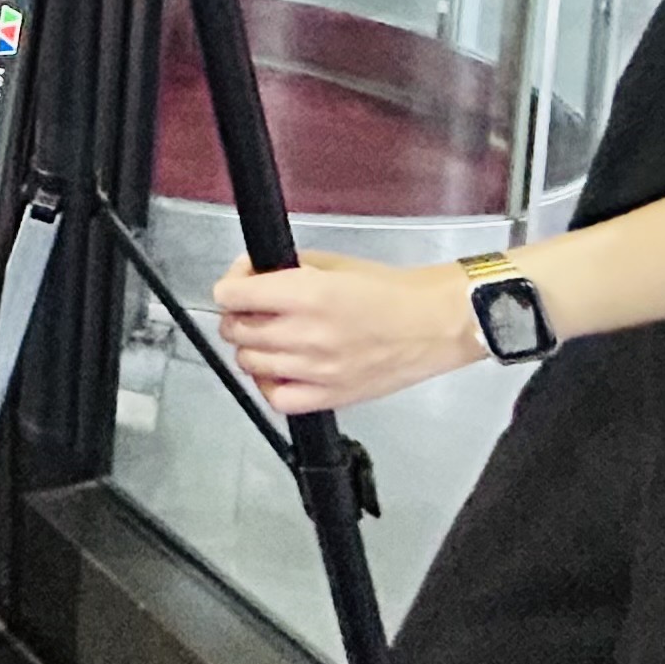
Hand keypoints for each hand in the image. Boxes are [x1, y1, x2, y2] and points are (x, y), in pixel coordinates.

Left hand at [209, 253, 483, 414]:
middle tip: (254, 310)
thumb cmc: (391, 291)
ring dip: (252, 349)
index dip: (230, 286)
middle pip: (235, 331)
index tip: (240, 284)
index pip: (231, 295)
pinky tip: (281, 370)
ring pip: (249, 364)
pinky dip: (270, 385)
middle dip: (238, 316)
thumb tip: (253, 277)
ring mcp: (316, 369)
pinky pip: (277, 399)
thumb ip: (287, 271)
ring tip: (270, 339)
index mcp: (307, 293)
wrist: (434, 323)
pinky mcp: (330, 397)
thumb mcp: (333, 264)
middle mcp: (306, 333)